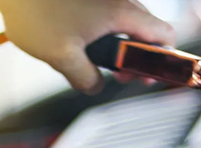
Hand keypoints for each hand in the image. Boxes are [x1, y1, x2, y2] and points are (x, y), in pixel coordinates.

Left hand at [0, 0, 175, 93]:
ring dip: (120, 48)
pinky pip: (109, 17)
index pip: (165, 36)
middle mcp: (120, 0)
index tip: (146, 77)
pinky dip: (106, 34)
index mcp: (121, 13)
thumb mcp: (62, 57)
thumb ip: (85, 79)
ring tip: (97, 64)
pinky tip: (83, 47)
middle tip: (120, 77)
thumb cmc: (35, 12)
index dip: (163, 61)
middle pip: (148, 31)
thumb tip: (96, 86)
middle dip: (138, 59)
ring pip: (127, 25)